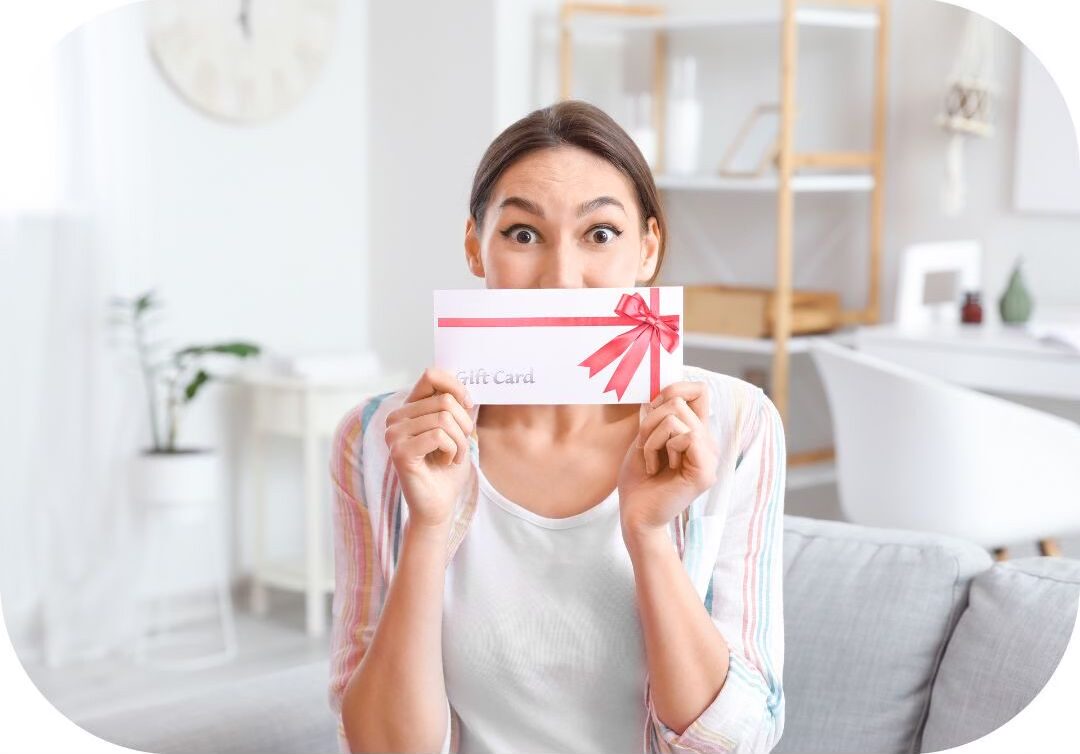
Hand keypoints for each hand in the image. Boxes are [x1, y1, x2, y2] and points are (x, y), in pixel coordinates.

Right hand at [385, 368, 474, 529]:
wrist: (439, 505)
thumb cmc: (447, 468)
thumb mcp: (457, 430)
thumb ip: (458, 405)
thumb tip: (468, 384)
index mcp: (407, 409)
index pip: (431, 375)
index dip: (456, 387)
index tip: (468, 406)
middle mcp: (395, 418)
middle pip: (444, 400)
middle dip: (463, 425)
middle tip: (459, 447)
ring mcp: (394, 435)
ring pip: (444, 418)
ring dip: (460, 442)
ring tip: (452, 457)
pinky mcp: (400, 452)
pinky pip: (439, 436)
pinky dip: (453, 450)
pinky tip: (445, 463)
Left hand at [617, 381, 718, 536]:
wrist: (635, 515)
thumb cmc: (638, 479)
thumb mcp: (645, 437)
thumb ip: (658, 415)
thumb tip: (663, 389)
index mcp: (697, 434)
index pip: (699, 391)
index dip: (674, 389)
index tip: (651, 410)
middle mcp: (708, 443)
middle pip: (680, 400)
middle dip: (650, 420)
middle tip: (645, 447)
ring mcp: (709, 457)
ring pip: (677, 416)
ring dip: (651, 437)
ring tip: (652, 461)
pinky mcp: (704, 471)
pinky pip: (684, 436)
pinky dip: (658, 447)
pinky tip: (657, 469)